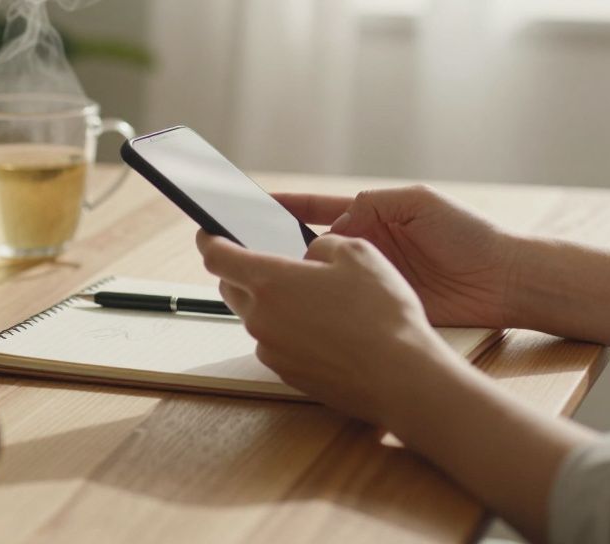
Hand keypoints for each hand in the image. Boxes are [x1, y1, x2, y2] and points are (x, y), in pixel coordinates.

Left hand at [196, 230, 461, 423]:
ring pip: (253, 316)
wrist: (401, 377)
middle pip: (230, 287)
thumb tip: (309, 254)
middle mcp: (260, 317)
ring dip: (268, 302)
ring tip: (310, 296)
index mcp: (269, 281)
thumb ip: (320, 244)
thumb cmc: (382, 314)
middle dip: (241, 271)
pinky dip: (286, 328)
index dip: (209, 238)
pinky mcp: (286, 372)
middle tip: (269, 262)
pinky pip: (274, 341)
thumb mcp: (357, 253)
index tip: (207, 232)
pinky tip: (322, 327)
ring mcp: (271, 348)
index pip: (217, 255)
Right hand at [275, 186, 518, 328]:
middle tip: (250, 248)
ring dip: (300, 277)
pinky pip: (346, 304)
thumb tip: (336, 224)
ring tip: (268, 276)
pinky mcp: (382, 306)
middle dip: (282, 246)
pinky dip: (324, 306)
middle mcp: (368, 247)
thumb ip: (374, 204)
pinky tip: (304, 306)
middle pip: (313, 246)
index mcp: (373, 217)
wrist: (504, 281)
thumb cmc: (469, 235)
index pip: (319, 210)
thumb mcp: (419, 202)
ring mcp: (373, 279)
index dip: (288, 207)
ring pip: (325, 277)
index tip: (254, 205)